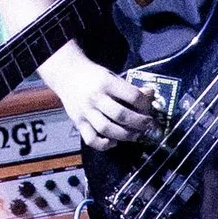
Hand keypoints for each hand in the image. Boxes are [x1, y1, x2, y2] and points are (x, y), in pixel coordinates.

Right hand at [44, 48, 159, 148]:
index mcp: (106, 83)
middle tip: (147, 124)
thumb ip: (129, 88)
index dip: (145, 104)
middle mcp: (95, 98)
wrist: (66, 74)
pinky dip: (104, 144)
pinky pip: (91, 139)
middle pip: (121, 115)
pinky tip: (113, 141)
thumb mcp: (112, 76)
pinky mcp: (78, 122)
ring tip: (135, 135)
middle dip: (139, 122)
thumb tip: (151, 94)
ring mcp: (85, 111)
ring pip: (107, 129)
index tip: (149, 107)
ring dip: (125, 135)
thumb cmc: (93, 76)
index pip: (132, 96)